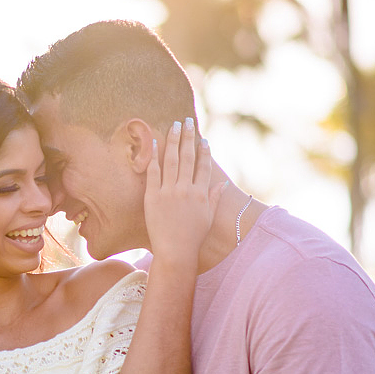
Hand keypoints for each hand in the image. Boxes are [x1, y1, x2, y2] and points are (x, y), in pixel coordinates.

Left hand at [145, 117, 216, 266]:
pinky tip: (154, 142)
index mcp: (201, 193)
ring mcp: (169, 192)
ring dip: (173, 140)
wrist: (175, 252)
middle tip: (187, 121)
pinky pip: (153, 172)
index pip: (204, 166)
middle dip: (188, 137)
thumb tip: (221, 183)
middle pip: (187, 157)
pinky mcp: (153, 197)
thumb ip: (215, 198)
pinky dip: (154, 156)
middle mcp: (186, 189)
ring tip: (174, 126)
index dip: (204, 151)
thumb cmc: (193, 237)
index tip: (203, 139)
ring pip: (172, 160)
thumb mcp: (208, 217)